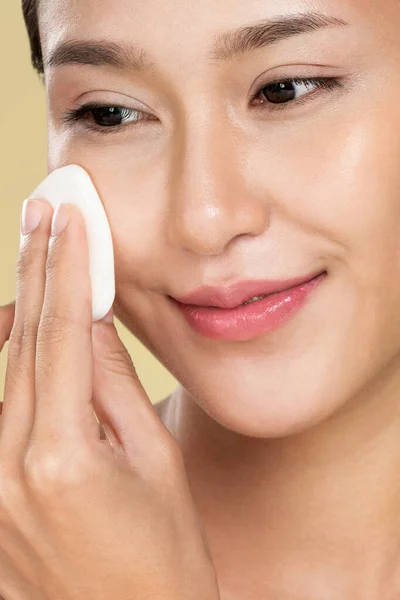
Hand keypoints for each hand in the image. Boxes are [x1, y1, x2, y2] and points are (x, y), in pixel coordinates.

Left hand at [0, 200, 219, 599]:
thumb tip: (93, 318)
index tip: (70, 220)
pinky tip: (23, 329)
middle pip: (21, 344)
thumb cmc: (165, 553)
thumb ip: (114, 384)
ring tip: (40, 255)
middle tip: (41, 215)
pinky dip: (13, 365)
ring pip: (4, 374)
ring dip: (24, 313)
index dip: (68, 269)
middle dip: (35, 271)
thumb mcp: (154, 459)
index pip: (62, 335)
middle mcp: (8, 469)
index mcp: (61, 457)